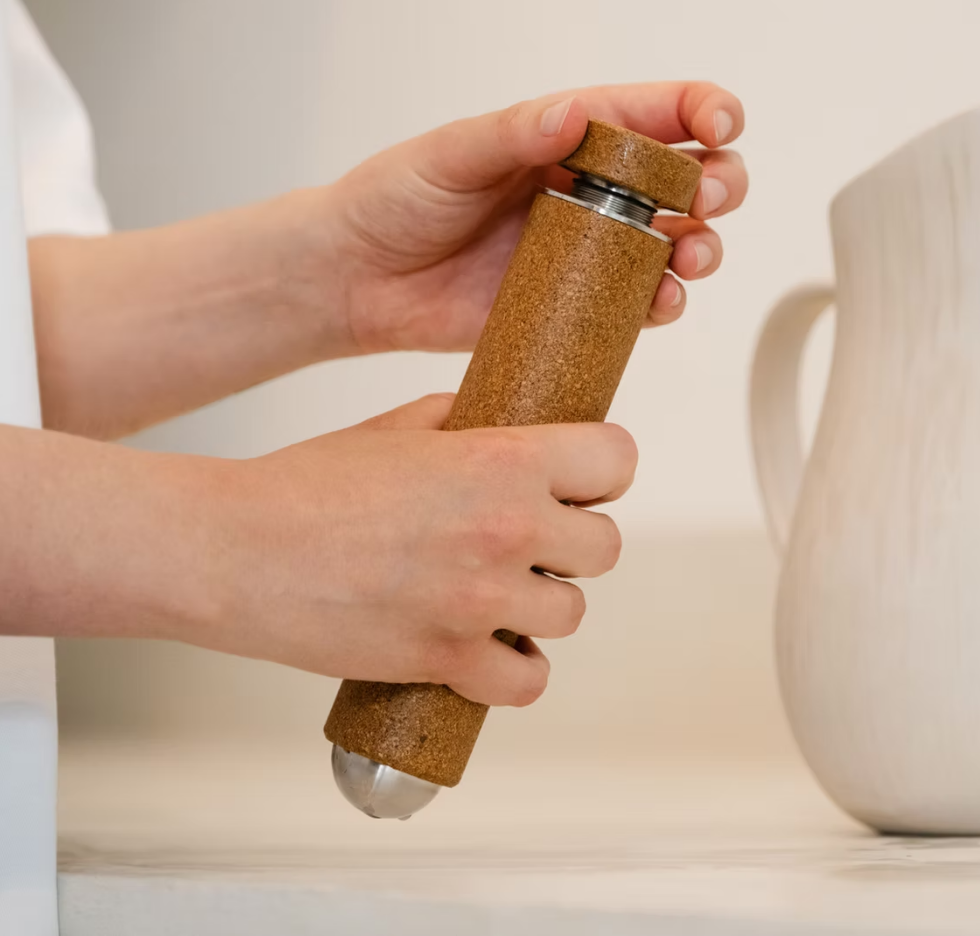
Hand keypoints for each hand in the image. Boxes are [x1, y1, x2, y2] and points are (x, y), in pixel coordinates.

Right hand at [193, 394, 636, 704]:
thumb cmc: (310, 482)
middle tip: (529, 540)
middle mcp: (507, 529)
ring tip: (496, 593)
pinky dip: (515, 669)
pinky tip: (488, 648)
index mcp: (502, 459)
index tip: (582, 481)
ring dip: (540, 604)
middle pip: (605, 546)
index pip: (616, 460)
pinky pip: (528, 681)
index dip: (601, 470)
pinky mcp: (447, 660)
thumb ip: (472, 424)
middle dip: (572, 541)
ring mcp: (481, 601)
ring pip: (570, 613)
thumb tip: (514, 429)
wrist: (237, 549)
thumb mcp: (402, 425)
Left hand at [328, 81, 746, 353]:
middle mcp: (590, 191)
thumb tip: (574, 115)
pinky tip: (661, 302)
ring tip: (690, 257)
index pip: (657, 113)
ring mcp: (588, 251)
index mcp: (567, 137)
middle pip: (688, 179)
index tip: (719, 127)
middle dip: (718, 184)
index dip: (705, 111)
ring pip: (677, 244)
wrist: (359, 280)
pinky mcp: (576, 305)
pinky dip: (663, 304)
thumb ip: (513, 135)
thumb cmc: (394, 200)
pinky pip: (637, 305)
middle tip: (703, 201)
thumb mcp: (450, 155)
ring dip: (702, 248)